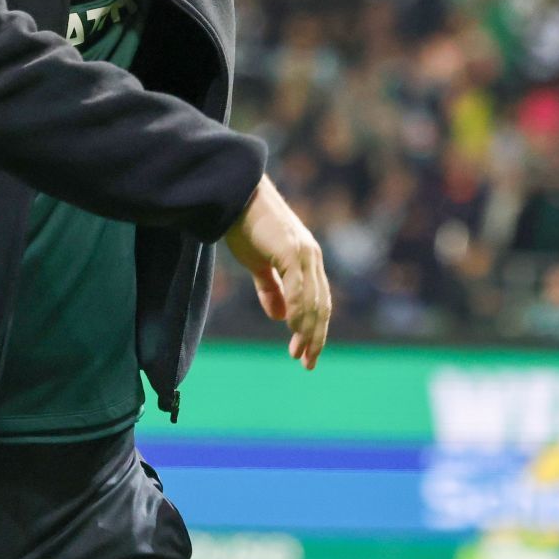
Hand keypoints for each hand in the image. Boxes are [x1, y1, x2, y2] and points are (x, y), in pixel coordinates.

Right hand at [224, 176, 331, 368]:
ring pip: (313, 301)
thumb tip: (279, 317)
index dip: (315, 328)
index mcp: (308, 259)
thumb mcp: (258, 263)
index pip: (319, 301)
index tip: (305, 354)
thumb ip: (270, 288)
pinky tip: (290, 327)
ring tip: (299, 352)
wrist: (236, 196)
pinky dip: (297, 311)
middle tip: (307, 362)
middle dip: (315, 336)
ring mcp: (304, 253)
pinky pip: (299, 289)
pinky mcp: (292, 251)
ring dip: (307, 329)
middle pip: (321, 305)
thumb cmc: (245, 225)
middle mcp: (312, 257)